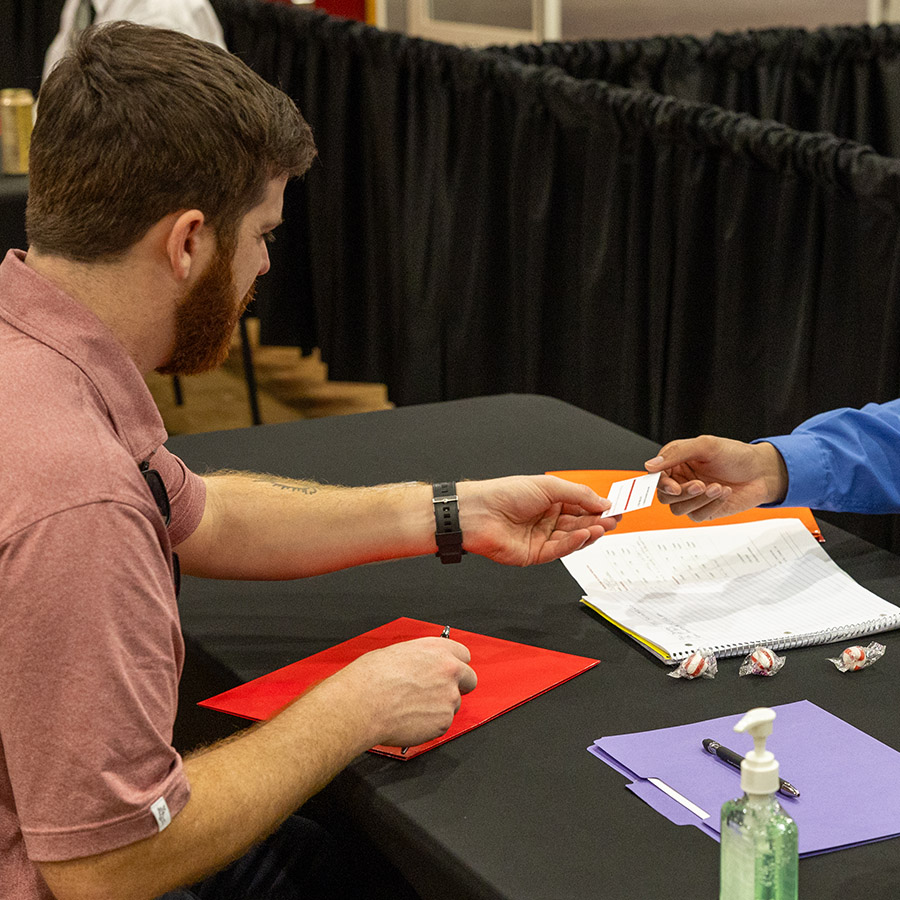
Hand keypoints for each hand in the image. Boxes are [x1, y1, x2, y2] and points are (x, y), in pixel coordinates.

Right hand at [337, 637, 476, 747]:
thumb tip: (420, 665)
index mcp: (437, 649)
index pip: (463, 654)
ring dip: (439, 707)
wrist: (361, 705)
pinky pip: (442, 724)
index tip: (449, 671)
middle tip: (437, 692)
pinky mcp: (443, 722)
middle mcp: (449, 671)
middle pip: (469, 679)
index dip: (455, 664)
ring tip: (412, 707)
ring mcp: (449, 697)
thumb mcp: (396, 653)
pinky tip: (411, 719)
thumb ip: (419, 659)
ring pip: (454, 704)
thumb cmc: (370, 679)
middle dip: (457, 686)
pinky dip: (430, 724)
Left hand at [457, 475, 617, 565]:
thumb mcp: (548, 486)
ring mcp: (540, 538)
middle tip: (614, 520)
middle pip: (578, 524)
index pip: (579, 506)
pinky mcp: (534, 554)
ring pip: (571, 539)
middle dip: (597, 522)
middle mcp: (546, 520)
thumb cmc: (504, 494)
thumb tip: (602, 501)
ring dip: (588, 533)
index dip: (596, 508)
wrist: (479, 512)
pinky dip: (573, 544)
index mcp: (548, 501)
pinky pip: (559, 551)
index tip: (614, 509)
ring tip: (602, 527)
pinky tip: (584, 535)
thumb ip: (578, 494)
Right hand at [643, 436, 788, 520]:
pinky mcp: (705, 511)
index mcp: (676, 463)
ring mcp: (692, 498)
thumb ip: (676, 453)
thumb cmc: (735, 455)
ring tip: (718, 487)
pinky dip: (710, 506)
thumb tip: (650, 466)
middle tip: (700, 485)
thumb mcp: (706, 446)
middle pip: (664, 496)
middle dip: (683, 493)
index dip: (661, 484)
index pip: (657, 477)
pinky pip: (696, 516)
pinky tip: (724, 493)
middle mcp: (681, 480)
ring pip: (678, 509)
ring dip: (698, 500)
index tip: (674, 486)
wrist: (762, 471)